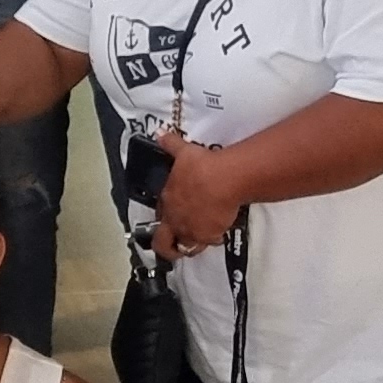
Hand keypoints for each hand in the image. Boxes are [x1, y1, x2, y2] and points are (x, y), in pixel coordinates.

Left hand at [148, 127, 243, 262]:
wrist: (223, 180)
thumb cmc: (202, 168)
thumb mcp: (183, 152)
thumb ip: (170, 144)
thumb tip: (161, 135)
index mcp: (167, 203)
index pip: (159, 216)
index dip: (164, 217)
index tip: (170, 215)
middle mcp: (177, 221)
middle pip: (163, 245)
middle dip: (166, 247)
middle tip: (171, 247)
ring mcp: (193, 231)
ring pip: (187, 248)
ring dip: (191, 245)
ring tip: (198, 239)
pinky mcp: (211, 235)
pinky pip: (211, 243)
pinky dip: (214, 238)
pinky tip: (219, 230)